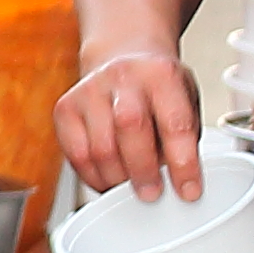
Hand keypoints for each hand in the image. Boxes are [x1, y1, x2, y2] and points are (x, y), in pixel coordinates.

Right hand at [54, 45, 205, 199]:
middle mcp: (124, 76)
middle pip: (130, 127)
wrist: (122, 59)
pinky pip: (77, 155)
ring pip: (100, 148)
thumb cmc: (157, 89)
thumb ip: (184, 139)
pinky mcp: (65, 108)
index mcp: (162, 75)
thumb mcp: (185, 102)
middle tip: (152, 193)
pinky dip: (94, 177)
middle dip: (142, 170)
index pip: (176, 123)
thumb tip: (180, 183)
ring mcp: (90, 90)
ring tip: (130, 185)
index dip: (183, 163)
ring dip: (117, 178)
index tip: (188, 191)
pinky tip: (108, 177)